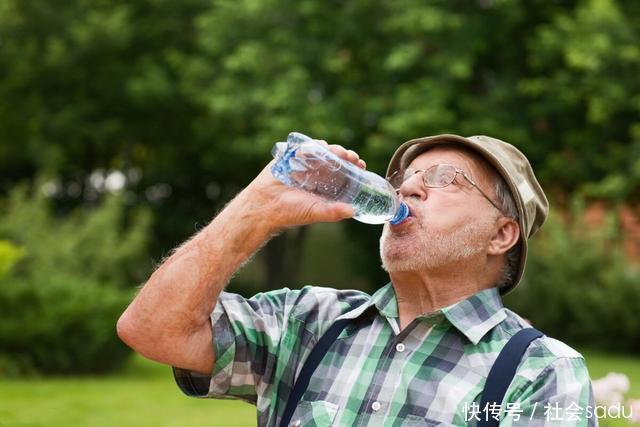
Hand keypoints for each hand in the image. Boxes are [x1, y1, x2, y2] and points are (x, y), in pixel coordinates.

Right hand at [242, 141, 366, 230]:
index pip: (344, 172)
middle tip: (351, 156)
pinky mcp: (291, 157)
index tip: (360, 164)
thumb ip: (333, 212)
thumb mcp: (316, 211)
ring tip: (337, 152)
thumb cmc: (291, 212)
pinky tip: (317, 147)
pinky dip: (311, 146)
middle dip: (344, 155)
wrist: (266, 205)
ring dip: (331, 149)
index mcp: (325, 185)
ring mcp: (304, 164)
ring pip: (322, 151)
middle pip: (335, 159)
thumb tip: (353, 211)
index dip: (353, 167)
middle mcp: (316, 173)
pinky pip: (304, 147)